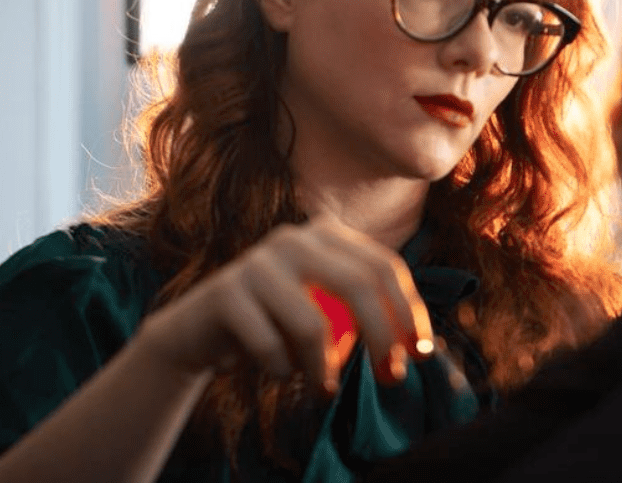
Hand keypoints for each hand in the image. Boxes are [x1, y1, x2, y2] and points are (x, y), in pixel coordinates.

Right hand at [136, 218, 434, 392]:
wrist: (199, 332)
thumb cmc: (278, 324)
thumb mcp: (327, 309)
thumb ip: (367, 313)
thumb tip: (422, 347)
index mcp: (326, 233)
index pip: (384, 267)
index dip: (409, 311)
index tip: (422, 354)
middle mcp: (295, 237)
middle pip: (359, 285)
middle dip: (382, 338)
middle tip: (391, 378)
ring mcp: (257, 261)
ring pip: (313, 325)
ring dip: (324, 369)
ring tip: (324, 388)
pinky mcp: (226, 292)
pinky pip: (270, 346)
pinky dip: (283, 371)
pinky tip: (282, 373)